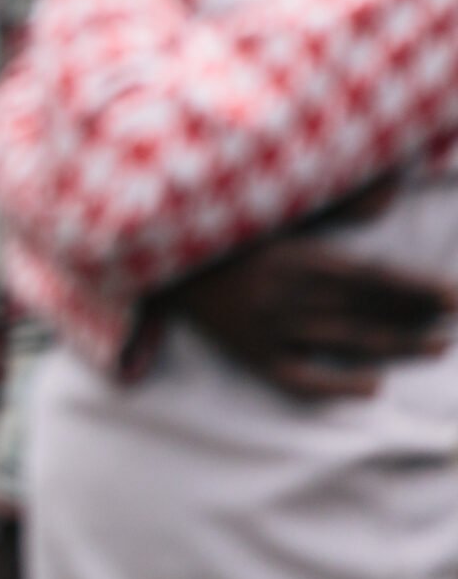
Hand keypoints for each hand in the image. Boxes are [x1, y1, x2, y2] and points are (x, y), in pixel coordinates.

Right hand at [168, 222, 454, 398]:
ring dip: (395, 346)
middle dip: (416, 316)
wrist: (150, 255)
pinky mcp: (249, 355)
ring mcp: (266, 329)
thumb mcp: (275, 206)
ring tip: (436, 346)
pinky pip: (299, 379)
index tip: (455, 297)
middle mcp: (282, 294)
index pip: (371, 277)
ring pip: (344, 342)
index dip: (417, 289)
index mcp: (292, 255)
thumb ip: (336, 202)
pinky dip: (336, 385)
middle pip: (365, 310)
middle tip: (455, 322)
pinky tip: (373, 386)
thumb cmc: (222, 224)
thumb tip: (393, 191)